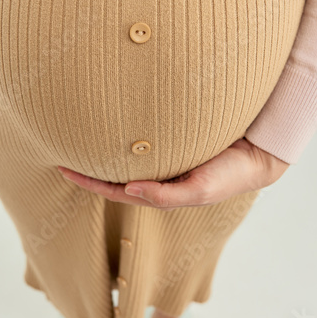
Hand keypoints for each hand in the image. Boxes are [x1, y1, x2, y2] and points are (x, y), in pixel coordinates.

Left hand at [56, 138, 289, 210]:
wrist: (256, 156)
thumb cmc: (228, 176)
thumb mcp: (197, 190)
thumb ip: (165, 195)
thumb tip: (128, 188)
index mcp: (159, 192)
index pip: (115, 190)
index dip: (88, 182)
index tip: (62, 168)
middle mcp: (158, 177)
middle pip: (115, 174)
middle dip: (89, 167)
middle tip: (60, 150)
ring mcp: (166, 160)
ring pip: (127, 157)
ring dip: (104, 150)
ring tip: (79, 135)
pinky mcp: (175, 141)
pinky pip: (143, 140)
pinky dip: (125, 136)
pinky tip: (113, 122)